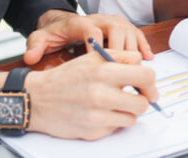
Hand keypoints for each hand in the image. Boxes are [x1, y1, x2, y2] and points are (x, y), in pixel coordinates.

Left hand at [24, 11, 153, 64]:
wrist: (62, 24)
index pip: (91, 29)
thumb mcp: (40, 38)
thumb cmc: (53, 34)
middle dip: (122, 50)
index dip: (97, 45)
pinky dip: (144, 45)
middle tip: (123, 72)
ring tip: (136, 72)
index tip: (98, 64)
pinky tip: (149, 59)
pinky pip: (137, 34)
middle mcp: (100, 19)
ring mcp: (113, 22)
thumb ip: (35, 46)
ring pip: (130, 31)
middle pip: (117, 28)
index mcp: (80, 22)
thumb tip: (30, 56)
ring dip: (134, 50)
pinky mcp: (122, 29)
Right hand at [26, 50, 157, 139]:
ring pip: (133, 118)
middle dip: (141, 99)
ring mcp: (97, 115)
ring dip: (127, 112)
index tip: (146, 85)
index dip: (150, 81)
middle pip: (143, 102)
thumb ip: (120, 56)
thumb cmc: (66, 77)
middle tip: (134, 97)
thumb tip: (142, 64)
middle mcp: (102, 94)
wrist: (38, 98)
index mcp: (104, 70)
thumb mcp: (92, 56)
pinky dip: (112, 122)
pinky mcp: (92, 132)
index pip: (146, 76)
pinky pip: (116, 128)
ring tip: (115, 104)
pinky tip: (100, 114)